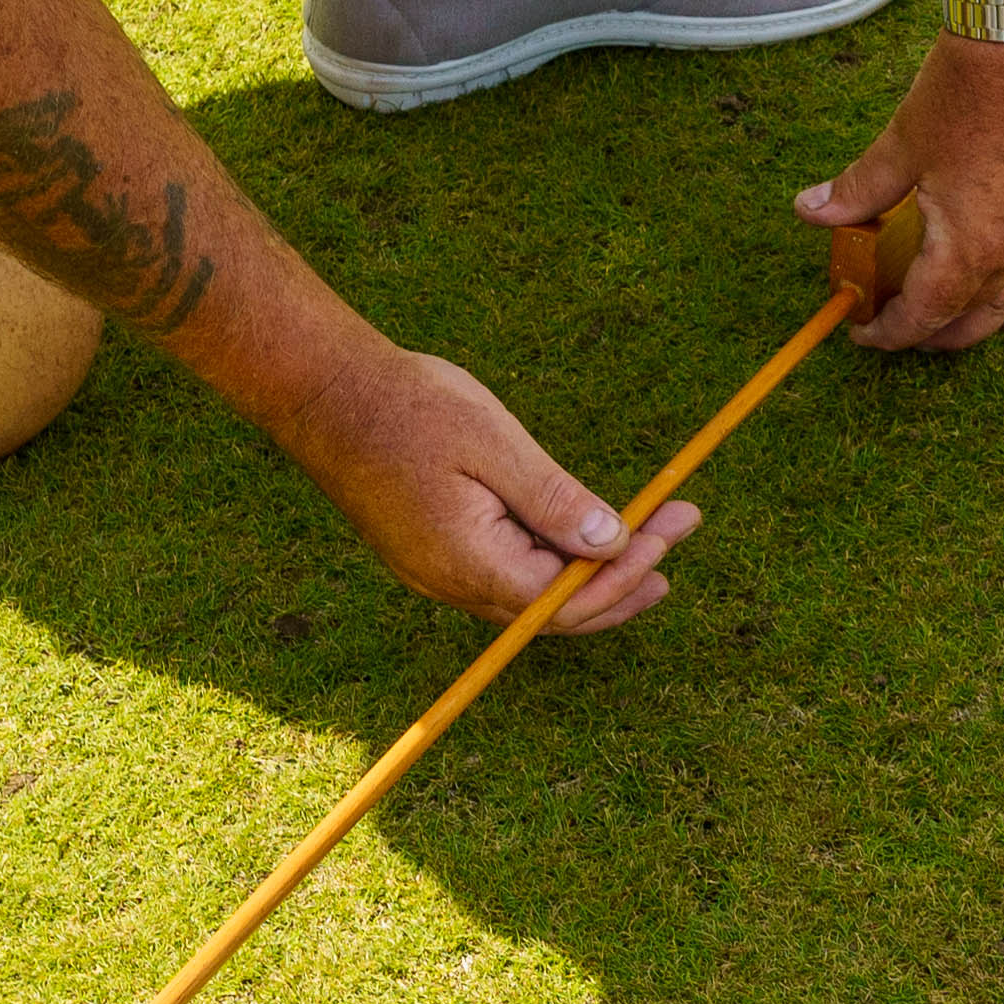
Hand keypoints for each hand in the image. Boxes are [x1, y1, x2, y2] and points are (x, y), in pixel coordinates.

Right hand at [282, 344, 703, 631]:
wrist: (325, 392)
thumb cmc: (409, 406)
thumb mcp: (495, 444)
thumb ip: (554, 500)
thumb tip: (612, 543)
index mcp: (469, 562)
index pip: (563, 602)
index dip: (625, 575)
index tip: (672, 530)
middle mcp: (451, 582)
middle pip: (551, 611)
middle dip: (623, 579)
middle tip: (679, 537)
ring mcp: (437, 570)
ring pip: (529, 595)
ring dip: (591, 573)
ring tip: (650, 545)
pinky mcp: (432, 551)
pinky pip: (505, 574)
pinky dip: (553, 562)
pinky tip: (582, 538)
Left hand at [799, 28, 1003, 351]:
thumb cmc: (969, 90)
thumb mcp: (904, 143)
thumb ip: (859, 189)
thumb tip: (811, 210)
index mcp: (970, 248)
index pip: (924, 316)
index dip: (889, 332)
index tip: (862, 331)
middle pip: (970, 324)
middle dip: (930, 336)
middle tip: (897, 326)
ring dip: (976, 323)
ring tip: (948, 317)